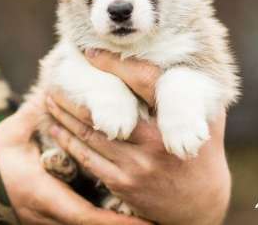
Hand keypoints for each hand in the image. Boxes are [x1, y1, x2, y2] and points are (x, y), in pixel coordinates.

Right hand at [0, 94, 149, 224]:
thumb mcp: (11, 135)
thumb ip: (35, 112)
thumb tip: (57, 85)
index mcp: (42, 194)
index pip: (85, 214)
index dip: (116, 222)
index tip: (145, 222)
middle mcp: (49, 214)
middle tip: (159, 224)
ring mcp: (48, 221)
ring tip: (150, 224)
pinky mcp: (48, 220)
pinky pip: (80, 223)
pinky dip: (103, 221)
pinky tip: (125, 217)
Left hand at [46, 50, 230, 224]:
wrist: (200, 203)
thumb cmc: (203, 152)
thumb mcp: (209, 120)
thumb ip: (193, 92)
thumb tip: (180, 57)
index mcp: (174, 120)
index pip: (142, 81)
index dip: (114, 65)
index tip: (90, 53)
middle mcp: (153, 143)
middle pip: (104, 111)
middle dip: (76, 94)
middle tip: (55, 76)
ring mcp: (135, 166)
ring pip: (90, 134)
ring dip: (65, 115)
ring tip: (49, 98)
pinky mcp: (122, 184)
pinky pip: (88, 158)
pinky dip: (69, 141)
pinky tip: (56, 127)